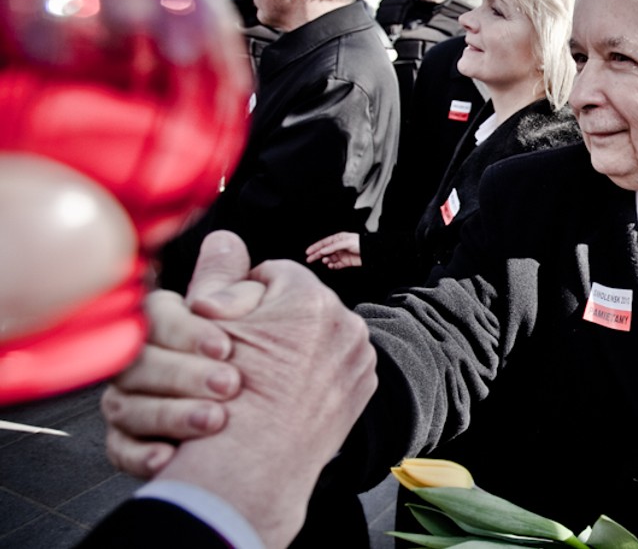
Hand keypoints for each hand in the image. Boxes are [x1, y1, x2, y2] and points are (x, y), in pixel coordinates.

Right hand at [104, 231, 263, 476]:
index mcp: (174, 326)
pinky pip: (122, 449)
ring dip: (173, 413)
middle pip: (139, 358)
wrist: (267, 461)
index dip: (189, 329)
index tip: (224, 347)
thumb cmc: (281, 378)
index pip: (157, 313)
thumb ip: (239, 284)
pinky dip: (142, 452)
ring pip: (125, 405)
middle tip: (230, 385)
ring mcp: (136, 410)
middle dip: (185, 373)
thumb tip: (224, 241)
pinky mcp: (138, 450)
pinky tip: (167, 457)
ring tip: (217, 421)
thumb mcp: (271, 321)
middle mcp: (147, 364)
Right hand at [156, 247, 377, 546]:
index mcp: (310, 299)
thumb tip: (224, 237)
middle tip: (242, 348)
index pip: (272, 274)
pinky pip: (334, 364)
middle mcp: (346, 323)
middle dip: (272, 320)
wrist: (252, 468)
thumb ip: (217, 274)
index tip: (224, 322)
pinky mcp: (362, 388)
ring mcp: (359, 358)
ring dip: (294, 346)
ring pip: (318, 334)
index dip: (240, 296)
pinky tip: (285, 391)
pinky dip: (312, 372)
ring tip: (262, 372)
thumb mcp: (207, 326)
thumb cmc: (220, 394)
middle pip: (299, 305)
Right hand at [305, 231, 362, 269]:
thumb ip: (333, 247)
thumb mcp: (346, 243)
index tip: (308, 252)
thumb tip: (323, 251)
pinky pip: (336, 265)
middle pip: (325, 251)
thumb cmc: (361, 244)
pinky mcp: (345, 262)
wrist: (371, 252)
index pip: (324, 243)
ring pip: (330, 258)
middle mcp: (339, 246)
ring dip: (326, 260)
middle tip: (309, 259)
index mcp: (338, 239)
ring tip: (326, 261)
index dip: (315, 247)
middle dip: (317, 255)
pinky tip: (331, 266)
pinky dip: (332, 266)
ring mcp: (342, 254)